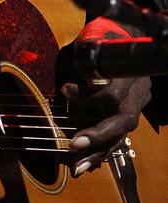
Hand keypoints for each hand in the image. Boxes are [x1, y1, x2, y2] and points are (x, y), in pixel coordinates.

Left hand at [61, 18, 151, 176]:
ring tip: (78, 168)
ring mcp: (137, 102)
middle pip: (124, 120)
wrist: (123, 34)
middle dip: (98, 136)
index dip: (87, 96)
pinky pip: (120, 134)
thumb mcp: (89, 42)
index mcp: (128, 71)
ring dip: (99, 151)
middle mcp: (137, 90)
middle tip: (74, 146)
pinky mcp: (130, 110)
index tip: (64, 89)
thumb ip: (81, 62)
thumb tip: (65, 88)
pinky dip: (103, 148)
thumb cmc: (101, 37)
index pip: (112, 93)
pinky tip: (88, 161)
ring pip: (123, 133)